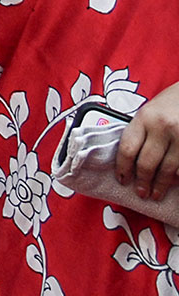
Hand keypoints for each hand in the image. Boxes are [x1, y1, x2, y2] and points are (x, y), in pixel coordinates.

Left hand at [118, 82, 178, 201]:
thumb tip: (129, 158)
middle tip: (141, 192)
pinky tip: (174, 184)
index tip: (122, 179)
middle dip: (142, 182)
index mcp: (144, 117)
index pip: (127, 148)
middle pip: (146, 163)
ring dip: (160, 185)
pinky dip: (177, 178)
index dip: (123, 168)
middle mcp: (162, 127)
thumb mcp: (150, 111)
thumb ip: (140, 131)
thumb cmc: (172, 102)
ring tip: (156, 194)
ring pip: (167, 170)